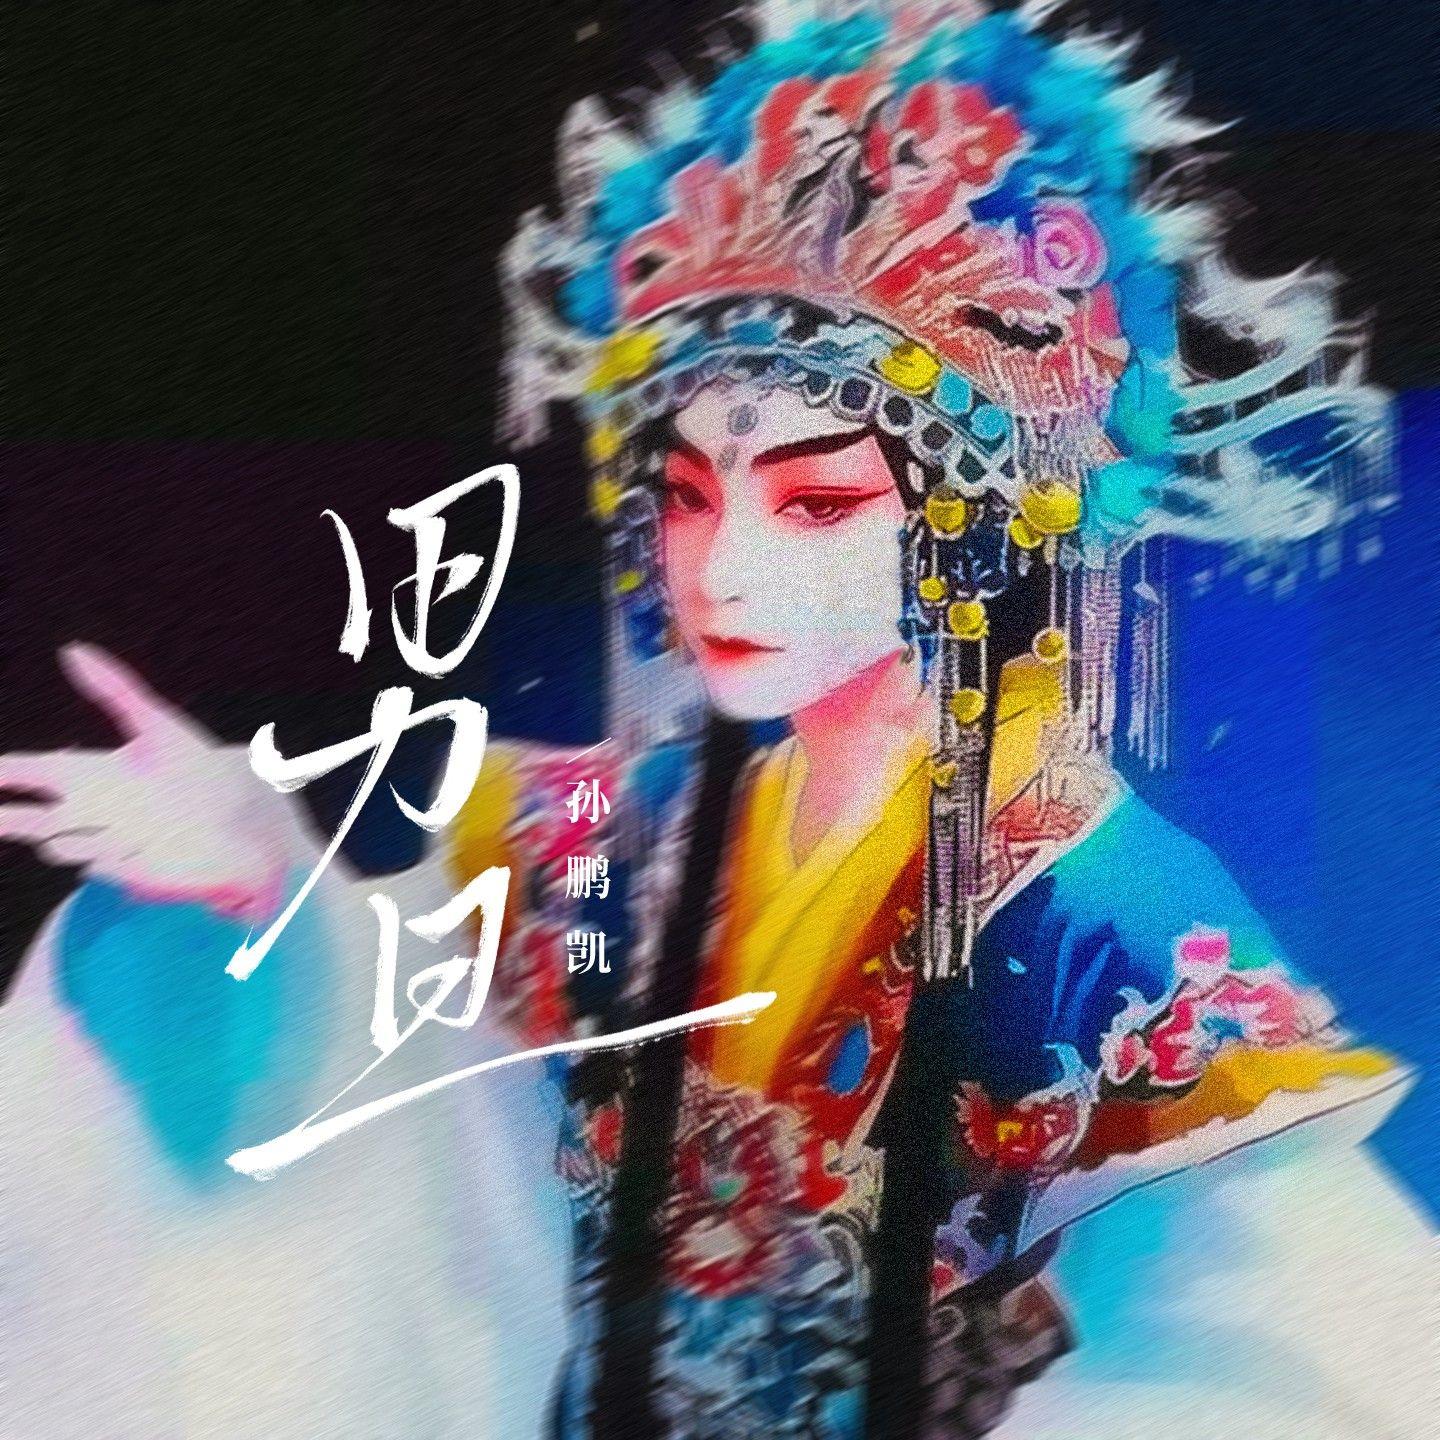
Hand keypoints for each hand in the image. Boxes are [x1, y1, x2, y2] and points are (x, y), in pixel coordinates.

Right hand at [0, 644, 303, 919]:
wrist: (242, 812)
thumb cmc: (194, 764)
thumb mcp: (156, 723)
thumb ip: (115, 688)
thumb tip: (71, 649)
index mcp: (86, 773)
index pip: (28, 771)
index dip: (4, 771)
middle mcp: (86, 812)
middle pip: (29, 820)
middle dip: (8, 820)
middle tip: (0, 817)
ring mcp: (103, 846)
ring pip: (59, 847)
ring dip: (74, 836)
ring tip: (117, 824)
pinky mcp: (128, 873)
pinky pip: (103, 867)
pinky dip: (114, 855)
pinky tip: (143, 843)